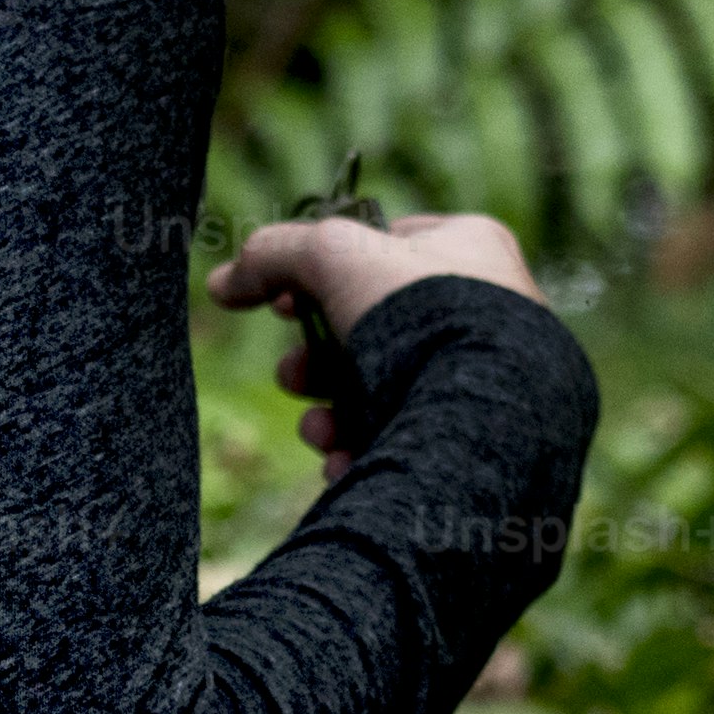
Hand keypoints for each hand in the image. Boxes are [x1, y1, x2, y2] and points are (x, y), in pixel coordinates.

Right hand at [207, 210, 540, 448]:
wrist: (483, 414)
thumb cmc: (420, 314)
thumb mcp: (332, 255)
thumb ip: (272, 255)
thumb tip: (222, 282)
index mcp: (472, 249)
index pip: (384, 249)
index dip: (322, 276)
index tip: (282, 306)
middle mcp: (491, 313)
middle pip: (375, 332)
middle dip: (317, 363)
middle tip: (293, 378)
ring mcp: (489, 383)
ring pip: (386, 394)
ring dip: (332, 414)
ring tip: (320, 432)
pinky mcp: (484, 444)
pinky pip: (410, 445)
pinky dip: (366, 454)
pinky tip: (344, 465)